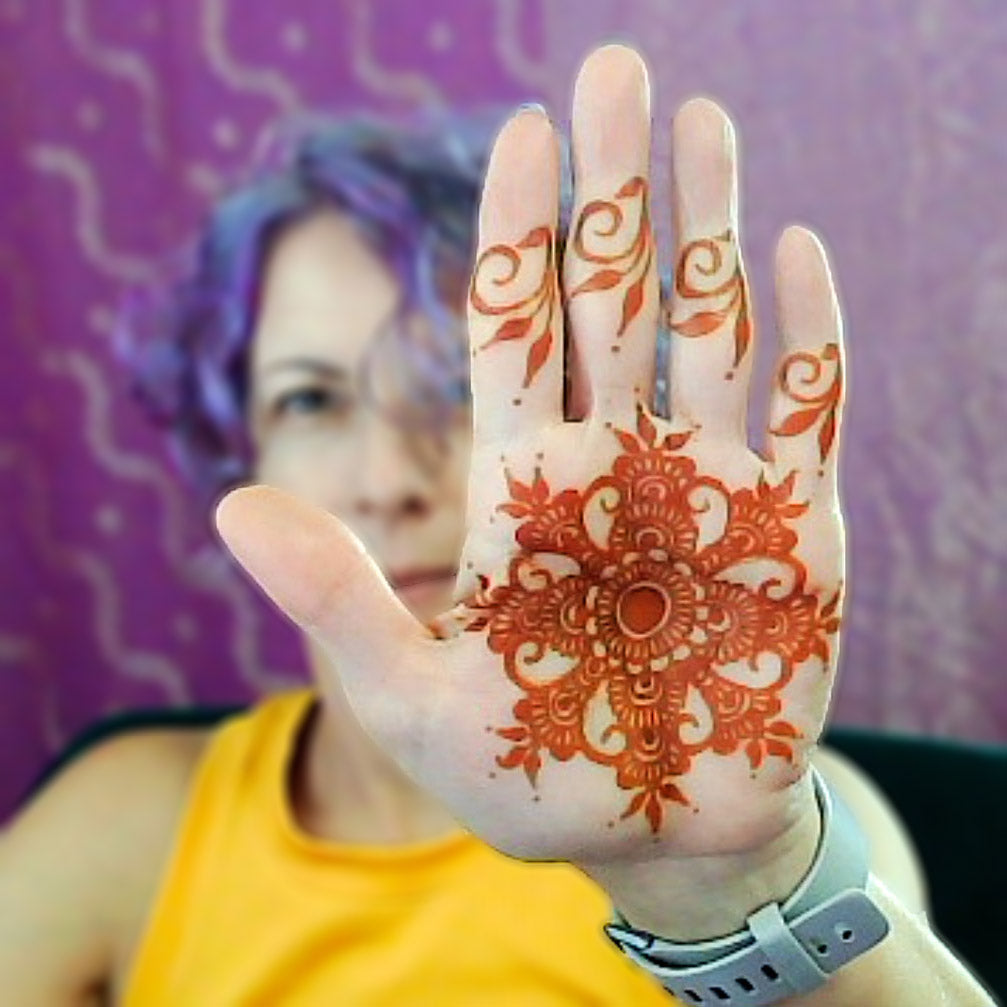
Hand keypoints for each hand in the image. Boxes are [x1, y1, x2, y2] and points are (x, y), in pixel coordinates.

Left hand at [217, 45, 845, 870]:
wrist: (654, 835)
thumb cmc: (533, 774)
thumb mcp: (411, 697)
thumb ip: (335, 598)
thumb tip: (227, 501)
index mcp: (529, 487)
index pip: (518, 328)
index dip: (517, 233)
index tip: (522, 129)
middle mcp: (619, 464)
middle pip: (614, 301)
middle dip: (614, 191)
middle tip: (616, 72)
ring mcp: (712, 487)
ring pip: (711, 329)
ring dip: (709, 228)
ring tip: (701, 124)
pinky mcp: (796, 532)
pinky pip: (806, 413)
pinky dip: (806, 336)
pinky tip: (796, 253)